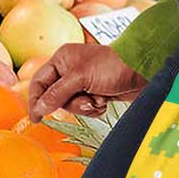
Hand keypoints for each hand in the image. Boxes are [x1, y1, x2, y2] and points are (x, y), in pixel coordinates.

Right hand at [27, 44, 147, 122]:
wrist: (143, 71)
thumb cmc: (112, 66)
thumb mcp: (80, 78)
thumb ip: (58, 93)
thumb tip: (39, 108)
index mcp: (62, 59)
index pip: (39, 81)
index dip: (36, 99)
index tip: (36, 118)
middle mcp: (70, 70)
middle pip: (55, 97)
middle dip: (72, 103)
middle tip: (86, 100)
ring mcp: (83, 82)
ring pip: (71, 105)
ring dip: (85, 107)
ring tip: (99, 99)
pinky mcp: (95, 93)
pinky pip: (85, 109)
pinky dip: (95, 109)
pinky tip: (105, 101)